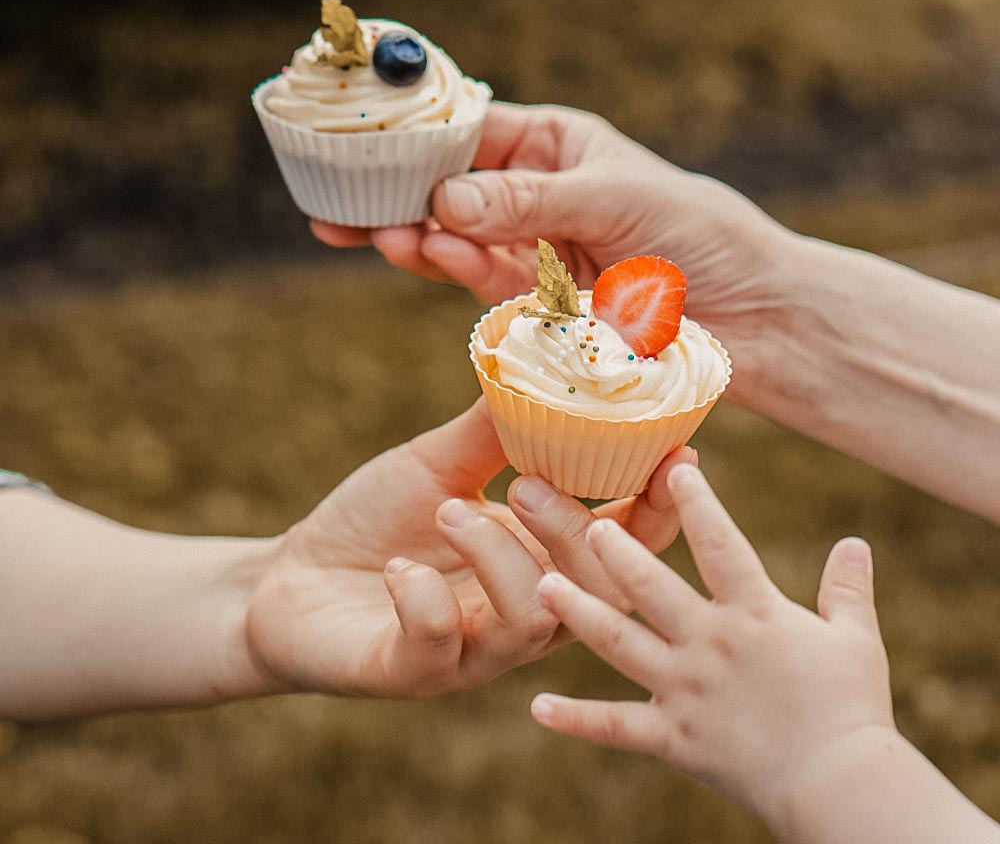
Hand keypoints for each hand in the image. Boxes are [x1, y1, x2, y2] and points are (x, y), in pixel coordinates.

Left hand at [245, 400, 693, 698]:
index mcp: (537, 558)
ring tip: (447, 510)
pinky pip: (443, 644)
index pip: (620, 542)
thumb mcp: (437, 465)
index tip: (680, 456)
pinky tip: (400, 572)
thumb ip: (495, 429)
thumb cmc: (374, 522)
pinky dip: (425, 600)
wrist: (290, 580)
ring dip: (496, 554)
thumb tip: (545, 359)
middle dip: (574, 531)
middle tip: (525, 483)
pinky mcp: (415, 671)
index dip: (657, 508)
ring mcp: (473, 649)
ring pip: (531, 620)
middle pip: (596, 588)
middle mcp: (521, 611)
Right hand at [310, 102, 791, 381]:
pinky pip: (482, 282)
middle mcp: (534, 196)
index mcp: (554, 147)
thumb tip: (443, 198)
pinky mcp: (538, 304)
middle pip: (449, 190)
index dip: (415, 138)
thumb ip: (528, 202)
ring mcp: (531, 251)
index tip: (361, 141)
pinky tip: (420, 254)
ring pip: (456, 240)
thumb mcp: (614, 198)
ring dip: (414, 236)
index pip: (470, 133)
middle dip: (396, 196)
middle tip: (336, 204)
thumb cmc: (695, 233)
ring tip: (372, 232)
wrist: (749, 315)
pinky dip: (451, 269)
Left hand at [529, 463, 894, 830]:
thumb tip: (856, 542)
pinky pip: (616, 726)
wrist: (843, 788)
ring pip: (620, 642)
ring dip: (580, 611)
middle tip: (586, 524)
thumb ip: (848, 589)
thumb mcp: (856, 640)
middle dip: (616, 552)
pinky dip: (576, 720)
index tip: (673, 470)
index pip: (720, 543)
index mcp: (755, 613)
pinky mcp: (674, 737)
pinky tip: (538, 706)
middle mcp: (711, 642)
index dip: (697, 503)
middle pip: (651, 586)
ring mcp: (686, 689)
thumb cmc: (855, 710)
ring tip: (543, 585)